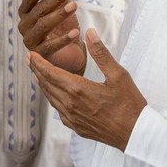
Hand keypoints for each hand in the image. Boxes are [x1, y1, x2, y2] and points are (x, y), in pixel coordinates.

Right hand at [18, 0, 85, 74]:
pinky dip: (63, 39)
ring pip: (42, 26)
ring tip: (74, 6)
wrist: (70, 54)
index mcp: (27, 12)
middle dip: (54, 0)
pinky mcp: (39, 56)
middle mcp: (25, 26)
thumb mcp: (62, 5)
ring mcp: (30, 42)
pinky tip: (76, 32)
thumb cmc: (63, 27)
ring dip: (58, 15)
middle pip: (37, 11)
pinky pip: (50, 46)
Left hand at [28, 28, 146, 150]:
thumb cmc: (129, 104)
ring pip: (50, 97)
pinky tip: (55, 93)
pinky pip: (58, 109)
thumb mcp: (118, 75)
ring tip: (38, 72)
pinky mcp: (76, 127)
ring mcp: (71, 118)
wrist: (136, 134)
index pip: (50, 73)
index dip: (38, 62)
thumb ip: (101, 53)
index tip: (30, 53)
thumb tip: (89, 32)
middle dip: (37, 70)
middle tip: (30, 58)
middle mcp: (70, 105)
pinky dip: (52, 97)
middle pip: (46, 84)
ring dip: (43, 83)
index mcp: (78, 90)